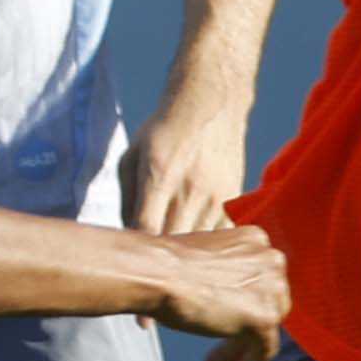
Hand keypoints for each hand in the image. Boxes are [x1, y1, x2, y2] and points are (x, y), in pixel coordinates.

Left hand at [124, 98, 251, 239]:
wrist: (210, 107)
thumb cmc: (163, 133)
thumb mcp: (132, 157)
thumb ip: (127, 200)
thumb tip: (129, 238)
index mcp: (160, 175)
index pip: (147, 228)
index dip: (137, 248)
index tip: (130, 252)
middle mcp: (191, 188)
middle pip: (172, 243)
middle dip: (157, 253)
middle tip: (147, 253)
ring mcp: (216, 196)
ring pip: (197, 244)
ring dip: (182, 250)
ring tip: (170, 243)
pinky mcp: (233, 199)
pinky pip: (217, 237)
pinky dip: (205, 242)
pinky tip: (193, 233)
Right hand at [144, 223, 289, 360]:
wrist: (155, 271)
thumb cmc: (165, 266)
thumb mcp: (204, 263)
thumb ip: (225, 276)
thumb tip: (230, 302)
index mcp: (256, 240)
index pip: (260, 280)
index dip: (244, 304)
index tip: (227, 319)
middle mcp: (271, 260)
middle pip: (267, 304)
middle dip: (243, 328)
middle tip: (220, 347)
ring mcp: (271, 289)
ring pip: (264, 328)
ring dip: (240, 348)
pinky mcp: (264, 317)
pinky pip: (265, 349)